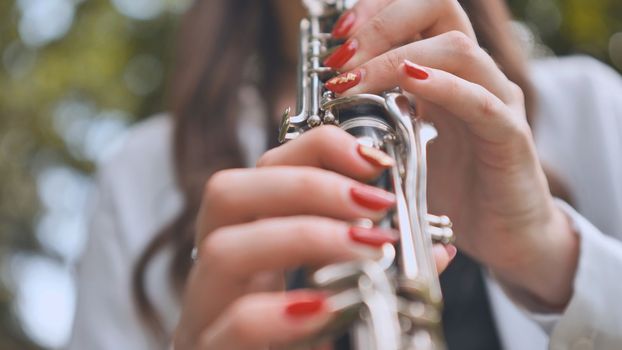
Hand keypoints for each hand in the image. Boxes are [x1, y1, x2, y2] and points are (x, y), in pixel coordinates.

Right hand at [174, 127, 455, 348]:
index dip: (315, 150)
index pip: (262, 170)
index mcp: (251, 243)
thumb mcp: (342, 297)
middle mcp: (220, 271)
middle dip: (306, 185)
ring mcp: (207, 313)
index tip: (375, 160)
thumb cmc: (302, 342)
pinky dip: (282, 313)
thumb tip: (437, 250)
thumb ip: (381, 271)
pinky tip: (327, 308)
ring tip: (367, 248)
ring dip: (303, 237)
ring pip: (222, 250)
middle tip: (373, 203)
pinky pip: (235, 325)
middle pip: (226, 193)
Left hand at [324, 0, 578, 308]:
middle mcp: (472, 75)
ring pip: (456, 50)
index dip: (374, 11)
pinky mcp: (510, 137)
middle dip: (381, 22)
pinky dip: (444, 87)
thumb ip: (373, 117)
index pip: (416, 10)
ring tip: (354, 80)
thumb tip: (323, 101)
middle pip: (439, 8)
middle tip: (341, 55)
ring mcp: (496, 101)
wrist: (502, 237)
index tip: (336, 35)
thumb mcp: (401, 144)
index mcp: (444, 71)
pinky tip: (410, 83)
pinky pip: (481, 102)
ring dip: (397, 57)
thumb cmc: (450, 189)